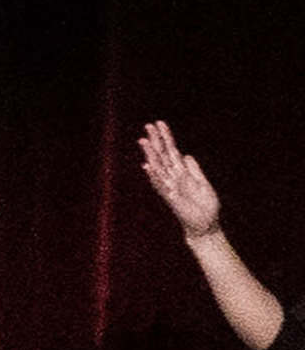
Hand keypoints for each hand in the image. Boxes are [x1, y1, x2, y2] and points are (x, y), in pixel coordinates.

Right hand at [142, 122, 223, 238]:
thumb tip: (186, 155)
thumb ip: (194, 170)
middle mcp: (173, 178)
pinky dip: (154, 176)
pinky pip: (160, 185)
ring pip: (158, 167)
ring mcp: (170, 187)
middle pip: (162, 155)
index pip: (171, 151)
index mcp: (182, 173)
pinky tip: (148, 166)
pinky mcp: (171, 198)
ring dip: (151, 154)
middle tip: (148, 125)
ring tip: (144, 141)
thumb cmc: (205, 206)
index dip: (166, 138)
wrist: (206, 225)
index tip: (159, 123)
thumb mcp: (203, 184)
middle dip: (156, 140)